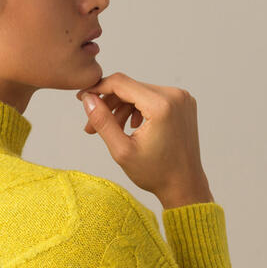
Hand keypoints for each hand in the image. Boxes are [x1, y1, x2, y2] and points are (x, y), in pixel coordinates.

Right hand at [75, 72, 211, 202]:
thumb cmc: (156, 173)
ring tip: (113, 131)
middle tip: (92, 126)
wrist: (184, 185)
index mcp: (161, 105)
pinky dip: (138, 109)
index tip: (82, 98)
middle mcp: (175, 95)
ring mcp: (181, 97)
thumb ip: (103, 122)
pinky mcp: (183, 103)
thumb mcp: (122, 150)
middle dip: (109, 104)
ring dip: (122, 108)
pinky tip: (131, 127)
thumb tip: (87, 99)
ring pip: (140, 93)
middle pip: (130, 87)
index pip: (121, 83)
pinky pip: (153, 98)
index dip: (97, 88)